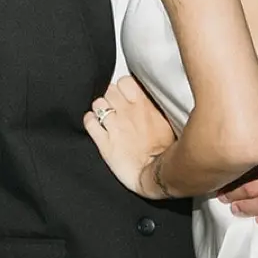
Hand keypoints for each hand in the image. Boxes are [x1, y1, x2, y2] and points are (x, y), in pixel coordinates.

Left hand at [83, 76, 176, 194]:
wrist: (156, 175)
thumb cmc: (165, 152)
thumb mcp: (168, 122)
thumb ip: (155, 106)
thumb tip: (149, 98)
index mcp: (144, 104)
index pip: (124, 81)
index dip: (122, 88)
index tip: (125, 95)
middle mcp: (127, 112)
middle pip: (109, 90)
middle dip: (111, 98)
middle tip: (116, 108)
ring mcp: (114, 126)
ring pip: (97, 103)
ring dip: (100, 109)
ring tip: (106, 117)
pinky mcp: (103, 142)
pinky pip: (89, 122)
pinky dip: (90, 121)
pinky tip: (96, 126)